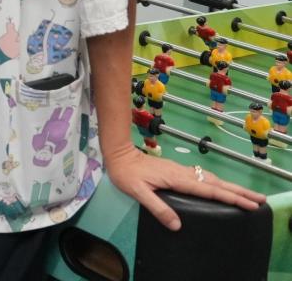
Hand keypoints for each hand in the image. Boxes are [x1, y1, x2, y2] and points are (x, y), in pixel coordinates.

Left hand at [104, 146, 263, 229]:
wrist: (119, 155)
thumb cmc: (126, 174)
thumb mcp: (138, 192)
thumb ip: (157, 208)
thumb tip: (177, 225)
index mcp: (177, 179)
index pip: (209, 191)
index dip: (230, 198)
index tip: (249, 205)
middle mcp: (183, 173)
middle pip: (216, 183)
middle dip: (239, 192)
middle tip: (260, 200)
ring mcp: (181, 171)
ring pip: (211, 179)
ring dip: (231, 187)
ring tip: (247, 196)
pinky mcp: (177, 171)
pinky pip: (203, 178)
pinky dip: (218, 184)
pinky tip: (220, 188)